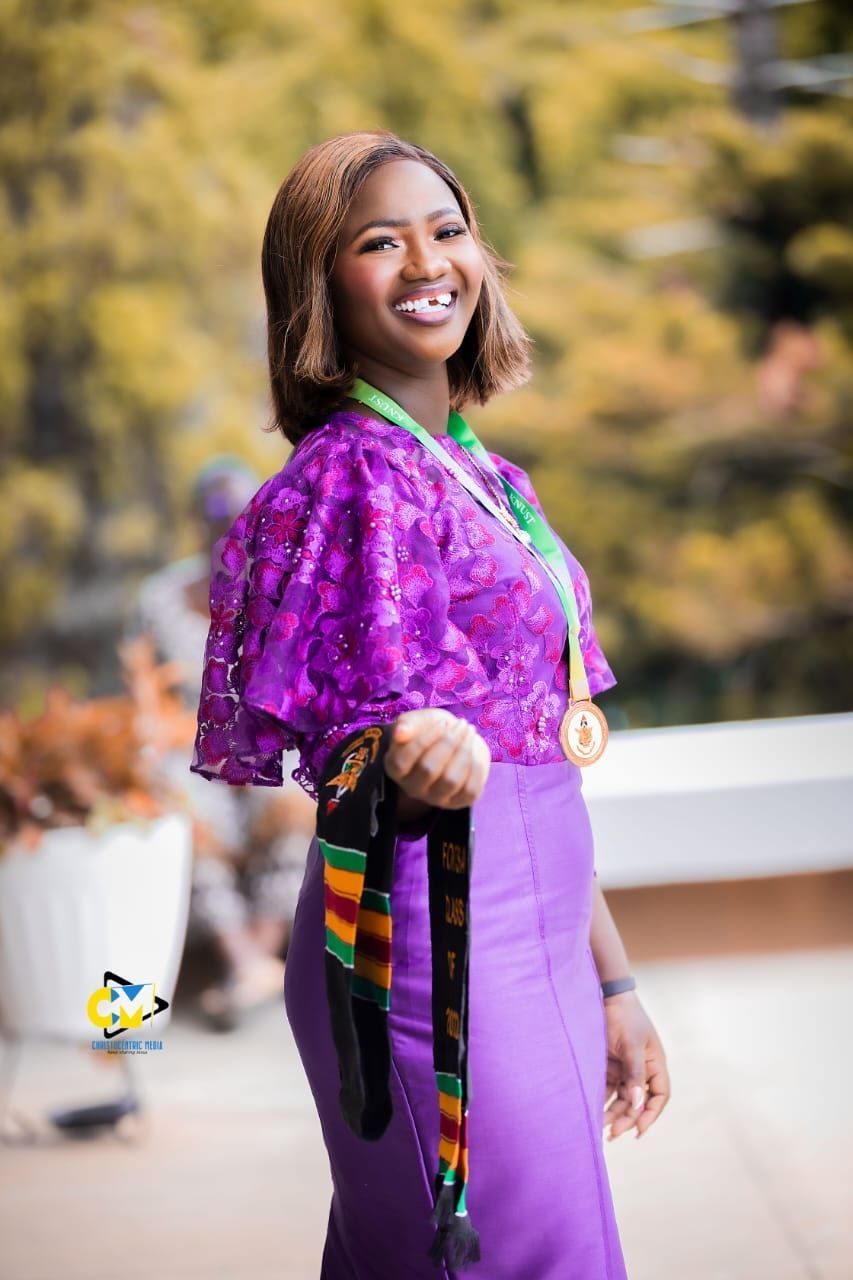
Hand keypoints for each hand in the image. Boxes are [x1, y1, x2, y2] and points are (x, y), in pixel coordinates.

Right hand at [384, 709, 489, 809]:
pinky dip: (476, 767)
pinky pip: (470, 790)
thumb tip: (400, 732)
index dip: (423, 741)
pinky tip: (474, 751)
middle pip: (428, 770)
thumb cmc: (433, 729)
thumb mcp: (419, 720)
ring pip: (450, 781)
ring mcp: (436, 798)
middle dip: (448, 743)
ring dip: (464, 751)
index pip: (402, 761)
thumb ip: (408, 724)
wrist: (457, 741)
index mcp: (395, 768)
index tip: (442, 723)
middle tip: (461, 724)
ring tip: (469, 732)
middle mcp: (413, 788)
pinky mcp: (458, 802)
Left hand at [601, 991, 670, 1141]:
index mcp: (655, 1064)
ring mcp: (626, 1068)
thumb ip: (634, 1075)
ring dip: (614, 1113)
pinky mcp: (610, 1065)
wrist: (605, 996)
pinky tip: (594, 1112)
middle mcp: (643, 1069)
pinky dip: (603, 1101)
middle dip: (628, 1118)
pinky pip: (609, 1088)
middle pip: (638, 1101)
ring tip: (600, 1128)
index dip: (651, 1114)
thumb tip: (637, 1104)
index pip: (659, 1096)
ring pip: (623, 1098)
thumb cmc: (624, 1017)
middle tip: (612, 1134)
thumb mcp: (631, 1045)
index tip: (638, 1131)